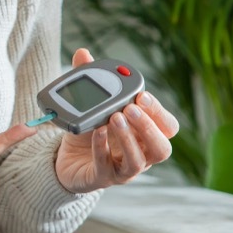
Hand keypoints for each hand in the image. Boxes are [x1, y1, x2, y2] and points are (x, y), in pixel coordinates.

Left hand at [54, 48, 179, 193]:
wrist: (65, 160)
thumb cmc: (89, 132)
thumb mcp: (90, 104)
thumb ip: (90, 80)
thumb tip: (83, 53)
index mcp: (145, 134)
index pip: (167, 126)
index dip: (158, 112)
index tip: (142, 96)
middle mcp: (141, 154)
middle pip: (162, 147)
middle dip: (149, 126)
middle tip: (130, 109)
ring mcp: (124, 169)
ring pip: (139, 161)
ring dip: (129, 139)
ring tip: (114, 119)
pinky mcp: (103, 178)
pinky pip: (107, 167)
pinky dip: (102, 148)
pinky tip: (96, 132)